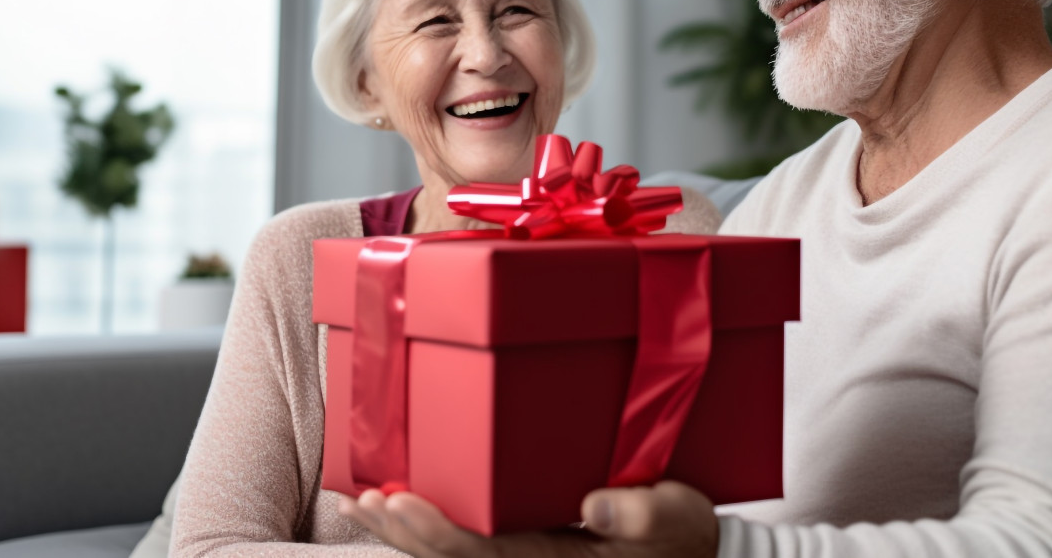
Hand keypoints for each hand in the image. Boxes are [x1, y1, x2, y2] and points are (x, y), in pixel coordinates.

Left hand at [339, 480, 718, 557]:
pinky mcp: (520, 553)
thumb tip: (597, 504)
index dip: (435, 532)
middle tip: (366, 499)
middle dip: (404, 533)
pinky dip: (425, 533)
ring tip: (364, 504)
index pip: (480, 554)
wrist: (688, 554)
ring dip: (404, 535)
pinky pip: (464, 548)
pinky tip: (398, 512)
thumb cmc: (680, 532)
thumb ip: (641, 512)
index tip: (400, 501)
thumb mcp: (675, 515)